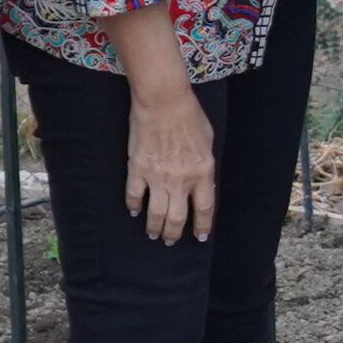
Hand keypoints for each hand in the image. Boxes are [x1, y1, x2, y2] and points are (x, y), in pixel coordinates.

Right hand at [124, 85, 215, 243]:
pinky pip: (134, 195)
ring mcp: (157, 177)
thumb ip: (204, 164)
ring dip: (154, 227)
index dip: (202, 226)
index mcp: (202, 172)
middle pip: (177, 218)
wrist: (163, 102)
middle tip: (171, 241)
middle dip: (174, 234)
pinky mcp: (137, 169)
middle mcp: (181, 180)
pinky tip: (134, 212)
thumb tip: (202, 179)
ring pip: (155, 213)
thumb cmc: (190, 115)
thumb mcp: (208, 141)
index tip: (200, 236)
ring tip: (154, 234)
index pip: (204, 208)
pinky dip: (134, 206)